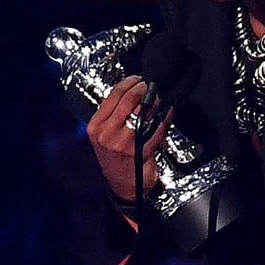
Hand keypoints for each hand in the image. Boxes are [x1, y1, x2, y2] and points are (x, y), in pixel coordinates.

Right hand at [86, 76, 171, 203]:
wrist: (123, 185)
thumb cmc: (115, 158)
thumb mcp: (104, 135)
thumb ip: (112, 115)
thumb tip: (129, 91)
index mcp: (96, 127)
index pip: (112, 96)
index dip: (128, 83)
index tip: (137, 79)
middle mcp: (107, 134)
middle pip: (128, 100)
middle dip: (143, 89)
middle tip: (150, 86)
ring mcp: (124, 144)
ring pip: (142, 113)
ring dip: (155, 103)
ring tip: (159, 99)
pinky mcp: (141, 152)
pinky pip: (157, 129)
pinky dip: (165, 119)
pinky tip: (167, 113)